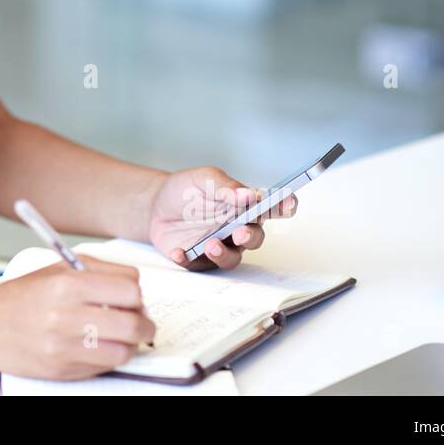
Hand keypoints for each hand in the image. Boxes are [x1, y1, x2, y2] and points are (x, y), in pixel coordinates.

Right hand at [0, 254, 156, 379]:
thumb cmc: (19, 297)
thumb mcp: (55, 269)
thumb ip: (96, 271)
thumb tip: (133, 285)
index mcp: (66, 283)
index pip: (129, 288)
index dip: (137, 293)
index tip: (133, 296)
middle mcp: (66, 315)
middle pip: (133, 323)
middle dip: (145, 323)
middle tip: (142, 320)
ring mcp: (64, 346)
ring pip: (124, 350)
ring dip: (131, 344)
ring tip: (123, 335)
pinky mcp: (62, 368)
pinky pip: (105, 367)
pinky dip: (112, 357)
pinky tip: (102, 346)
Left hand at [146, 166, 297, 270]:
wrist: (156, 204)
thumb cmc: (186, 190)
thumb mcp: (204, 179)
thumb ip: (226, 187)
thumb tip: (249, 195)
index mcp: (243, 207)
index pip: (271, 209)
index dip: (284, 206)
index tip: (288, 203)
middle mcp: (236, 229)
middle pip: (255, 238)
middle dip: (250, 237)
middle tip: (239, 232)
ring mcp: (220, 246)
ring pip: (232, 258)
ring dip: (223, 253)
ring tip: (210, 244)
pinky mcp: (200, 259)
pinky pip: (199, 265)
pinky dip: (189, 260)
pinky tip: (179, 252)